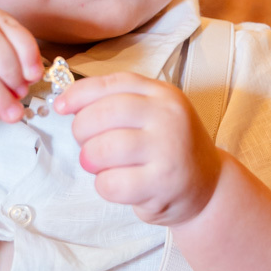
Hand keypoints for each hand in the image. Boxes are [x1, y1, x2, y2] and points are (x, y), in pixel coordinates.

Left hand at [54, 73, 221, 225]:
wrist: (209, 185)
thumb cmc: (168, 147)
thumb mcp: (154, 113)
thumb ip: (118, 101)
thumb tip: (65, 101)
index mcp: (162, 94)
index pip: (111, 84)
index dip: (78, 94)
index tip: (61, 106)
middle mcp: (168, 117)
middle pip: (101, 115)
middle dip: (81, 131)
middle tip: (87, 143)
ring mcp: (167, 150)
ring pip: (101, 150)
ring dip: (91, 160)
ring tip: (102, 165)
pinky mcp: (162, 183)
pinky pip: (111, 183)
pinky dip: (105, 185)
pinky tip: (119, 183)